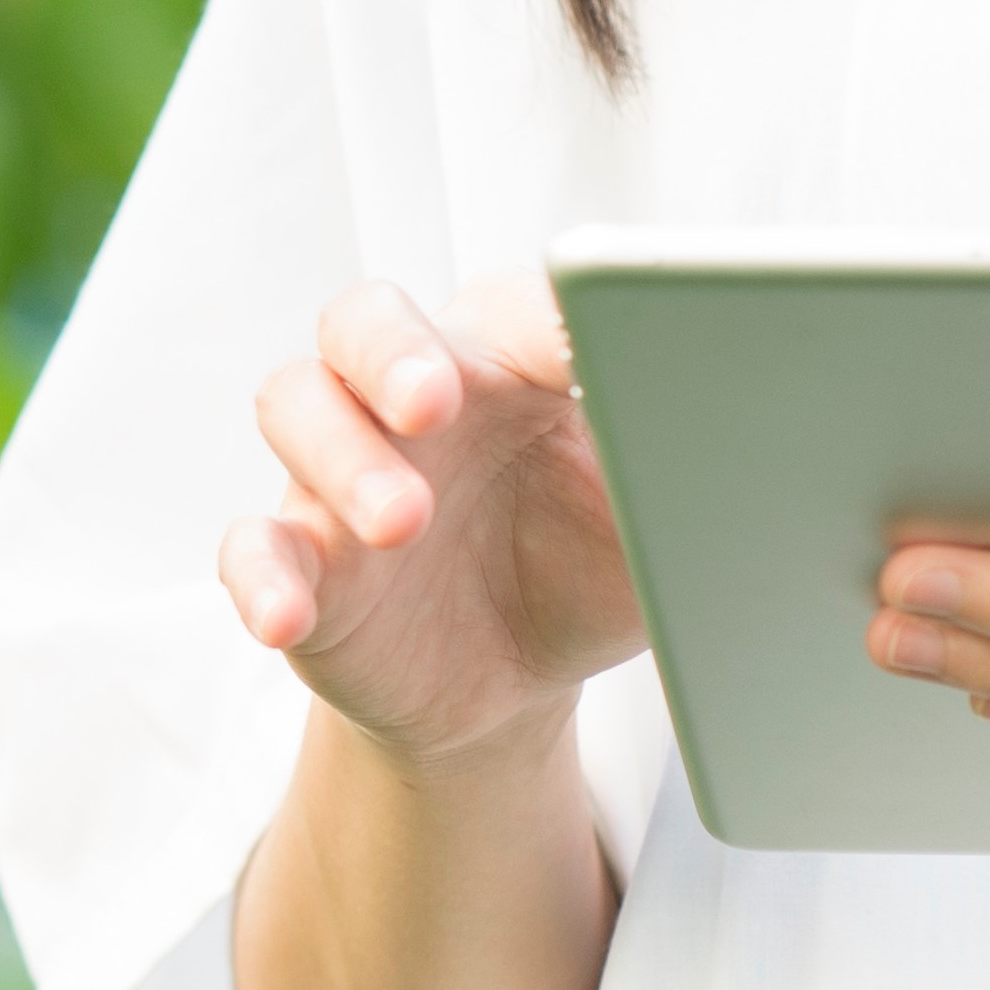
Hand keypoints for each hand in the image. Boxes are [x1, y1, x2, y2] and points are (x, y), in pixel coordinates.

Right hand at [219, 274, 643, 772]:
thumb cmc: (587, 562)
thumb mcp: (653, 520)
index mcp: (507, 362)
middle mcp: (411, 399)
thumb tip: (738, 429)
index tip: (588, 342)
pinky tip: (289, 615)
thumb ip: (679, 464)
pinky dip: (261, 575)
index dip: (545, 318)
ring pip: (296, 409)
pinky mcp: (303, 561)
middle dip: (392, 350)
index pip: (513, 308)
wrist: (511, 681)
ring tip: (403, 521)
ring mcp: (340, 474)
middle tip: (436, 400)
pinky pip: (251, 547)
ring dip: (341, 459)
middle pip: (364, 322)